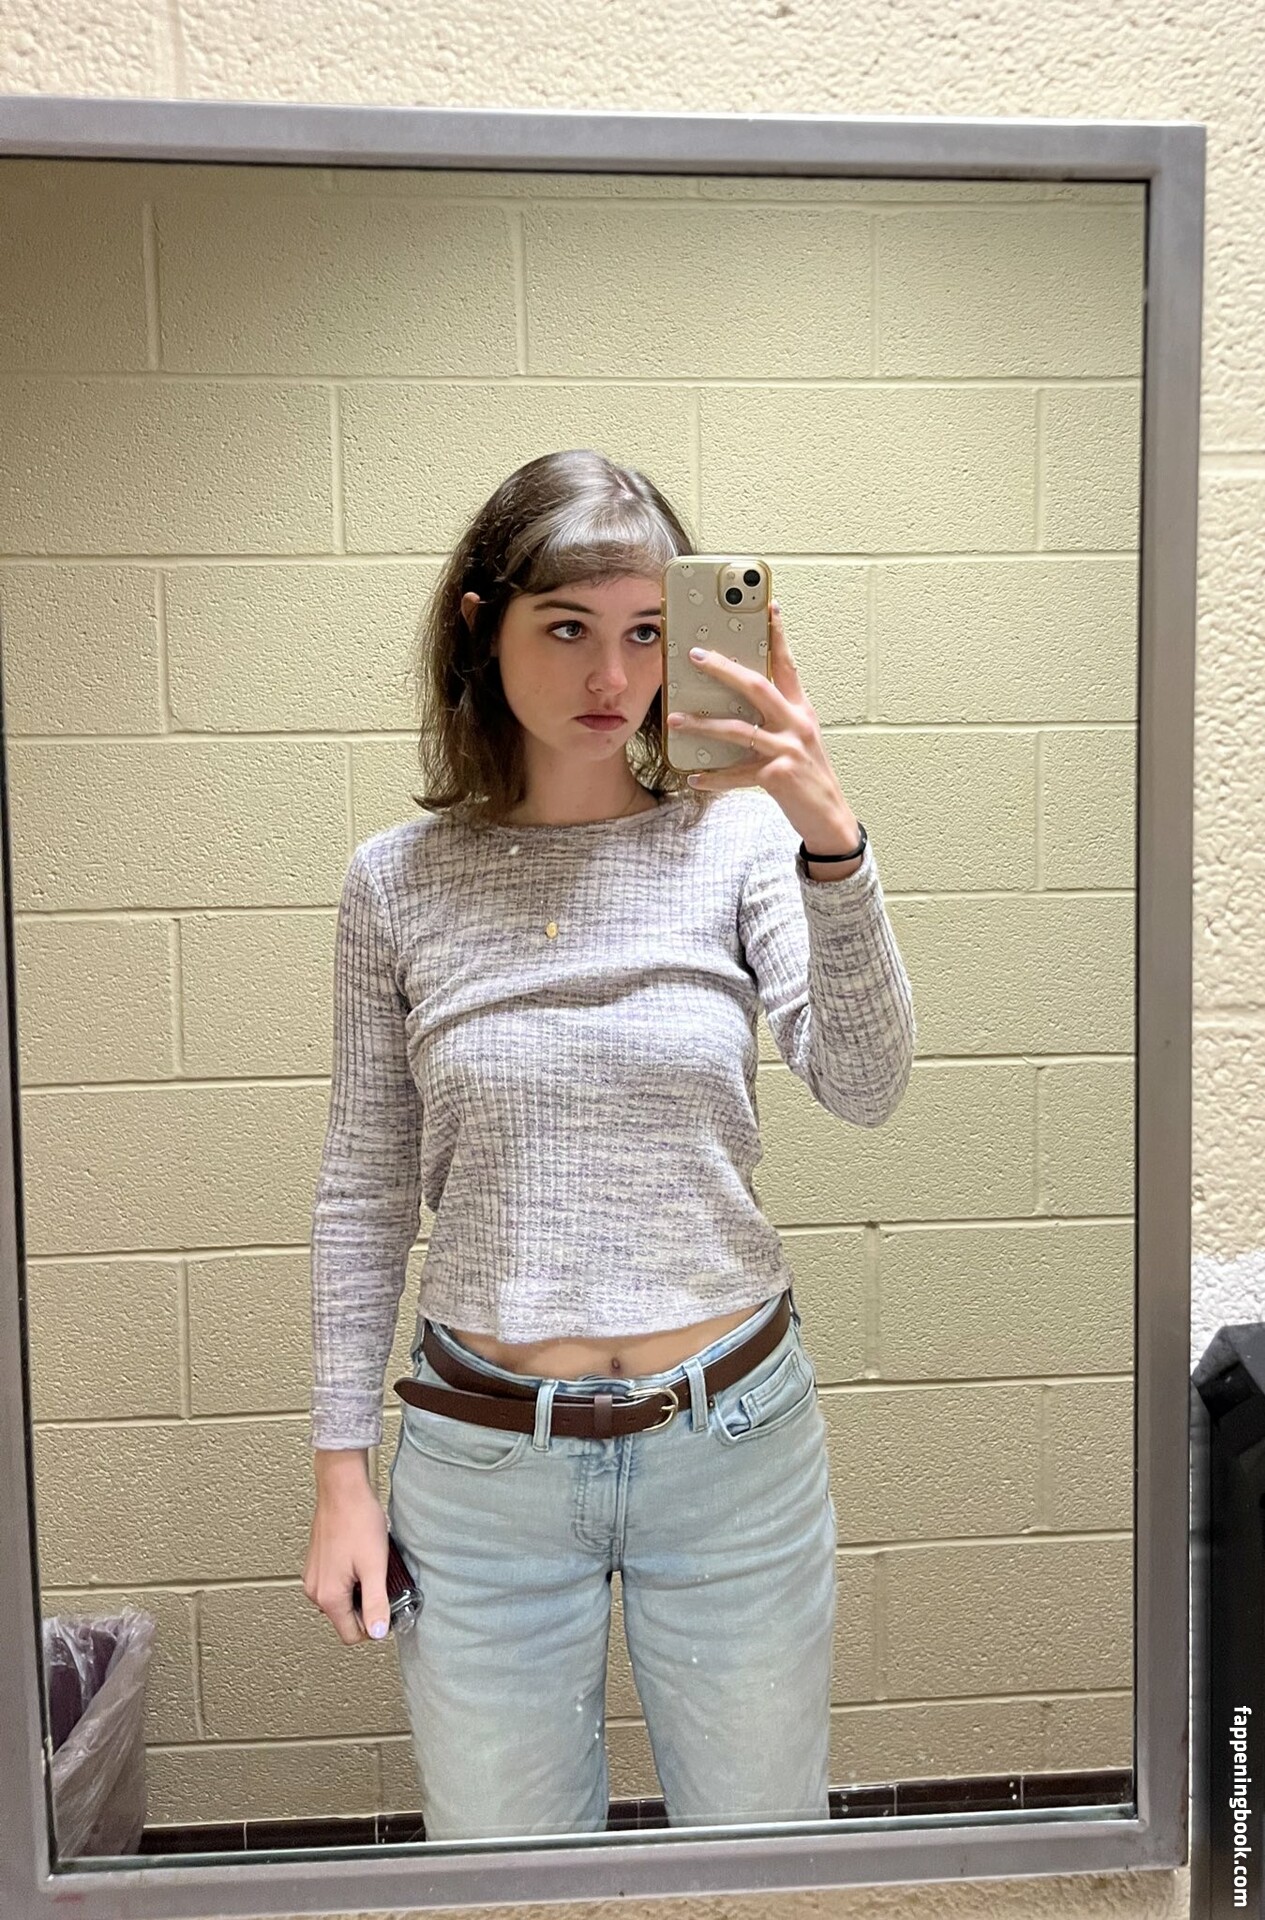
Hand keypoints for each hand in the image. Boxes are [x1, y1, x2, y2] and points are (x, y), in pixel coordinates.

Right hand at [303, 1472, 390, 1646]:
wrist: (343, 1489)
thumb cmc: (357, 1520)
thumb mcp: (375, 1566)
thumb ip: (377, 1603)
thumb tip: (377, 1632)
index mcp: (329, 1596)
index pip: (351, 1635)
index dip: (373, 1627)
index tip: (386, 1608)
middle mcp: (315, 1590)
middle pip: (345, 1619)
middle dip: (366, 1607)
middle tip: (382, 1583)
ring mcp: (313, 1577)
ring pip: (341, 1601)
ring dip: (358, 1592)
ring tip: (371, 1568)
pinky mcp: (316, 1565)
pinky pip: (335, 1585)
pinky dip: (350, 1580)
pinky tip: (360, 1560)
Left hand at [665, 601, 858, 850]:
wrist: (829, 817)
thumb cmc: (808, 776)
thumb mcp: (798, 740)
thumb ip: (774, 719)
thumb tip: (733, 703)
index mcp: (801, 710)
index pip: (787, 665)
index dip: (778, 635)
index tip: (768, 607)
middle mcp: (796, 724)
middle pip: (756, 686)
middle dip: (723, 670)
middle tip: (696, 656)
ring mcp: (788, 749)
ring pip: (738, 729)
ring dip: (703, 724)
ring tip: (675, 720)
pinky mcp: (778, 775)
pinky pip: (737, 773)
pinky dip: (713, 777)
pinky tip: (693, 776)